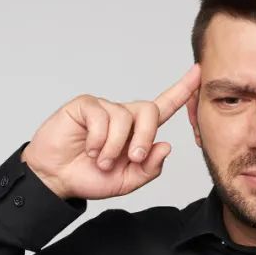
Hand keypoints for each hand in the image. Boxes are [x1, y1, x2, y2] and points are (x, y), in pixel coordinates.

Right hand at [21, 63, 201, 199]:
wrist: (56, 180)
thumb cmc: (89, 178)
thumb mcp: (127, 181)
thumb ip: (149, 168)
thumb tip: (166, 146)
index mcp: (138, 131)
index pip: (164, 107)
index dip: (182, 90)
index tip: (199, 72)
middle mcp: (123, 115)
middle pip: (149, 110)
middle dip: (145, 136)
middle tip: (132, 158)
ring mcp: (103, 108)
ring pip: (124, 117)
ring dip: (114, 146)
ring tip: (100, 161)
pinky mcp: (85, 106)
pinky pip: (101, 116)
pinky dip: (97, 139)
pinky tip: (88, 149)